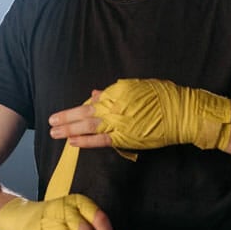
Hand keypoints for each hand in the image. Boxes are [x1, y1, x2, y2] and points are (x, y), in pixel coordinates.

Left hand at [49, 79, 230, 150]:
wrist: (181, 112)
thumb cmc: (163, 96)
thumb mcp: (138, 87)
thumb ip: (114, 91)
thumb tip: (94, 94)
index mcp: (116, 91)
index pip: (92, 102)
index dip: (77, 110)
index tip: (66, 114)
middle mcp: (113, 106)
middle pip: (84, 113)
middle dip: (65, 118)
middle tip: (50, 122)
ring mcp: (118, 122)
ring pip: (87, 126)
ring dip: (69, 129)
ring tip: (54, 132)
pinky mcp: (124, 137)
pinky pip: (100, 140)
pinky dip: (85, 141)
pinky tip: (72, 142)